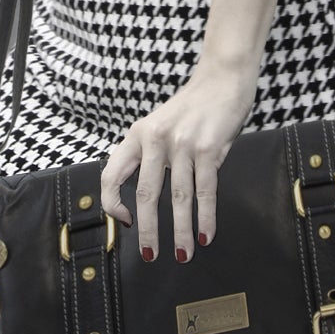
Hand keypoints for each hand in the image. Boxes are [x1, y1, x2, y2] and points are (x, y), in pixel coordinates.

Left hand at [101, 61, 257, 261]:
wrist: (222, 77)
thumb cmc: (192, 107)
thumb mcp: (160, 124)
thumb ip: (148, 154)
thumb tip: (138, 198)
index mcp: (138, 133)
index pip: (112, 173)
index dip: (112, 202)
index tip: (124, 222)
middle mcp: (156, 138)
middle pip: (146, 194)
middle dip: (148, 231)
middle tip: (150, 256)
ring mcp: (183, 143)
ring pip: (178, 197)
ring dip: (180, 231)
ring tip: (183, 254)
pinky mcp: (209, 147)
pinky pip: (206, 191)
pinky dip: (206, 217)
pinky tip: (206, 234)